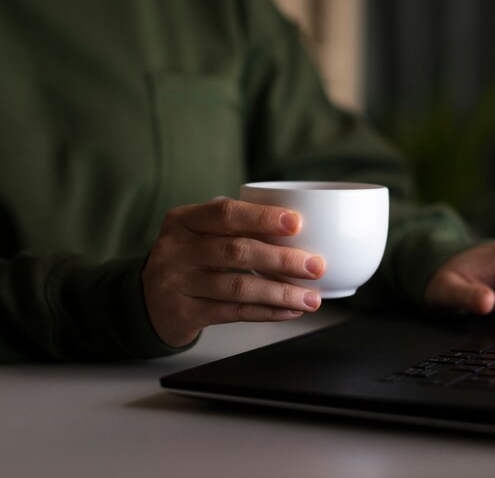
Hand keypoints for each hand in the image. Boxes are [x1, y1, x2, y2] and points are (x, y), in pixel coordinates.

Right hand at [142, 198, 324, 346]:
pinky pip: (234, 312)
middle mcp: (177, 250)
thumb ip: (234, 225)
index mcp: (183, 220)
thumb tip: (297, 228)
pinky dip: (267, 312)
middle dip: (282, 258)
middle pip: (236, 251)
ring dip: (281, 292)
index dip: (262, 217)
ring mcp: (178, 283)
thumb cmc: (188, 258)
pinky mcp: (185, 314)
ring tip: (312, 297)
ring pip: (239, 287)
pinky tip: (291, 310)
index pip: (225, 213)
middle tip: (315, 265)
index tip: (296, 223)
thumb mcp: (198, 233)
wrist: (146, 301)